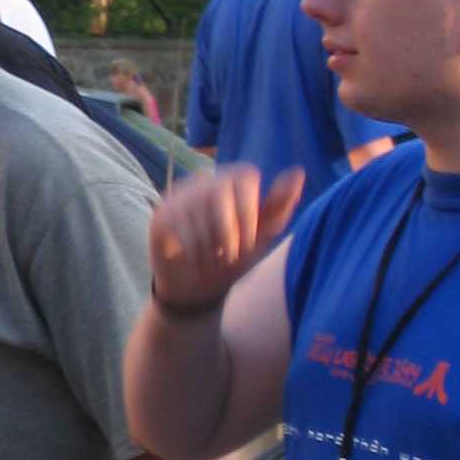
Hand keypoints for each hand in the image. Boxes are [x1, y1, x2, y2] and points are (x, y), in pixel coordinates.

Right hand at [148, 166, 302, 313]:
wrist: (197, 287)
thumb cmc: (233, 257)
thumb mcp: (262, 235)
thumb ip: (278, 205)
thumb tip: (298, 172)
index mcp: (230, 181)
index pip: (244, 178)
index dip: (250, 212)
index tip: (251, 242)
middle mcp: (202, 181)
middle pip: (220, 193)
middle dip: (230, 230)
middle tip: (232, 254)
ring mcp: (178, 197)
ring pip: (199, 212)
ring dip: (211, 246)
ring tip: (212, 260)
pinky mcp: (161, 216)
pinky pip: (179, 228)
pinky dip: (192, 251)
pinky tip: (194, 261)